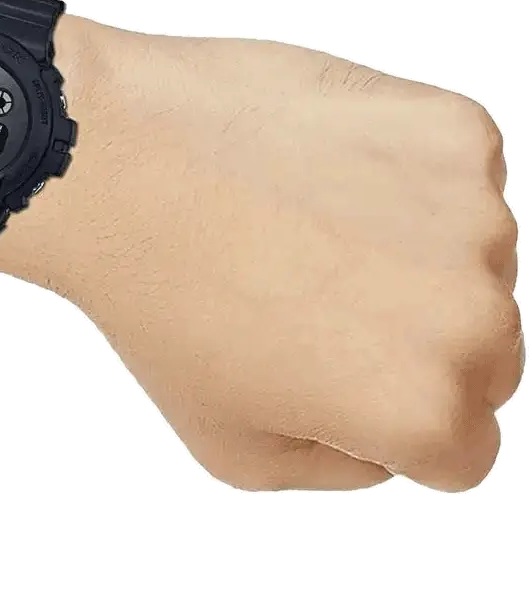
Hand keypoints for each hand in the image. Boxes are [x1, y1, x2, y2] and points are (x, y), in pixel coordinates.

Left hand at [0, 24, 522, 491]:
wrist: (112, 162)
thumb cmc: (157, 297)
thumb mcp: (234, 445)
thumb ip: (342, 465)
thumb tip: (393, 437)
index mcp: (420, 407)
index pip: (461, 445)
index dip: (390, 415)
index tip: (332, 370)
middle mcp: (470, 315)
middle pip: (484, 353)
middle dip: (411, 339)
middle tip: (310, 297)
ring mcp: (470, 213)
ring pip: (474, 260)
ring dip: (410, 253)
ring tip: (303, 229)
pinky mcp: (453, 131)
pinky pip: (456, 178)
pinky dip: (404, 179)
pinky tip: (319, 175)